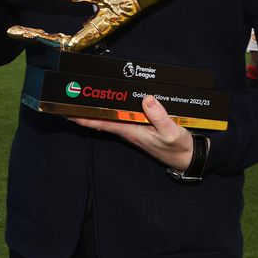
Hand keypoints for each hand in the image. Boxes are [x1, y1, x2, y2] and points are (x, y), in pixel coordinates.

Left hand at [69, 94, 195, 169]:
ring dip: (96, 110)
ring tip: (81, 99)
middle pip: (102, 120)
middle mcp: (129, 131)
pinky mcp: (140, 128)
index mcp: (132, 132)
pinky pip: (121, 118)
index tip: (68, 113)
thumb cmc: (179, 147)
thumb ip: (160, 116)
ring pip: (110, 119)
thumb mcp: (172, 132)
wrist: (189, 158)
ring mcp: (133, 130)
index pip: (103, 123)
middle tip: (68, 100)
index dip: (85, 118)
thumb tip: (146, 99)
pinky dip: (111, 111)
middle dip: (85, 112)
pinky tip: (107, 104)